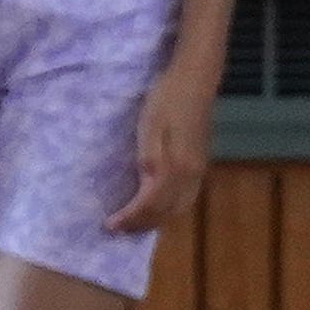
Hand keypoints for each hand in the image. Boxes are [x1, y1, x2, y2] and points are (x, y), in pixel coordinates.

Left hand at [105, 59, 217, 237]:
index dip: (130, 217)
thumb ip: (150, 160)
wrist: (194, 80)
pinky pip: (186, 197)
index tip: (109, 225)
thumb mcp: (150, 128)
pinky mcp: (200, 163)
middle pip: (168, 211)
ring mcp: (199, 169)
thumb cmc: (165, 100)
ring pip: (180, 207)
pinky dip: (169, 209)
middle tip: (118, 229)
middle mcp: (192, 174)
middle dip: (143, 224)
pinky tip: (158, 206)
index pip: (151, 204)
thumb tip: (146, 186)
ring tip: (136, 223)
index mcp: (177, 166)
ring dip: (157, 220)